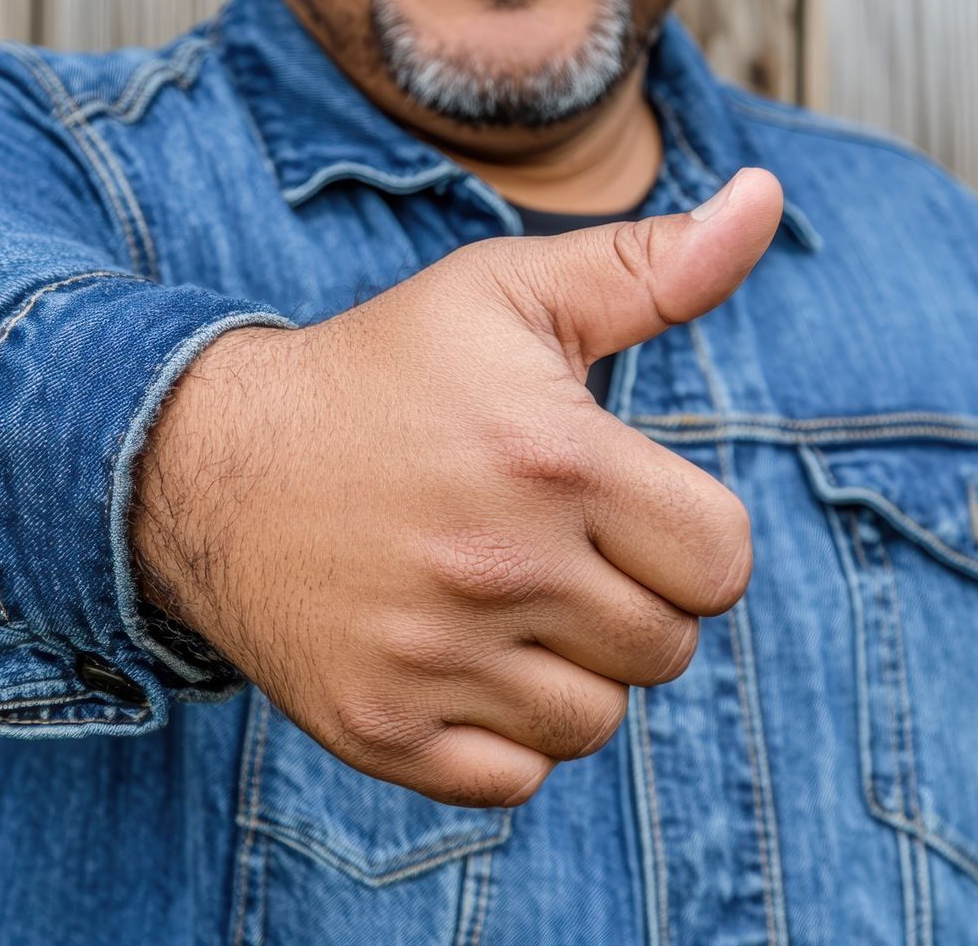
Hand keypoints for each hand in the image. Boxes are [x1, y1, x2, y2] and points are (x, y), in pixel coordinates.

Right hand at [133, 168, 783, 805]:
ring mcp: (434, 658)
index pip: (721, 563)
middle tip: (547, 551)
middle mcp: (499, 565)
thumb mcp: (509, 293)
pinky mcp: (382, 728)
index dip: (685, 539)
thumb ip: (653, 265)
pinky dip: (502, 735)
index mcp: (555, 458)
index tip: (621, 511)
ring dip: (569, 672)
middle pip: (667, 649)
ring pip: (597, 723)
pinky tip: (456, 661)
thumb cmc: (382, 373)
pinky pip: (517, 778)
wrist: (210, 464)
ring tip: (499, 603)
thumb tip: (767, 199)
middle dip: (629, 602)